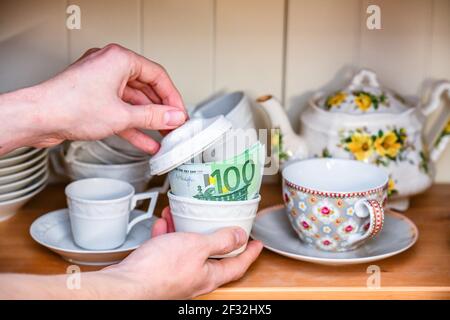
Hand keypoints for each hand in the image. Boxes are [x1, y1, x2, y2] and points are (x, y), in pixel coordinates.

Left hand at [4, 44, 186, 153]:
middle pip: (146, 88)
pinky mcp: (94, 99)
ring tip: (163, 135)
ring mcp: (101, 83)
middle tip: (173, 125)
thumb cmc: (69, 106)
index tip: (180, 113)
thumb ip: (153, 116)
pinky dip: (132, 125)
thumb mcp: (122, 115)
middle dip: (161, 110)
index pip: (157, 75)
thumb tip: (172, 116)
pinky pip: (120, 110)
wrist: (38, 118)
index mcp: (119, 59)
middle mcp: (110, 66)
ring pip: (133, 102)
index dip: (173, 97)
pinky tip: (145, 140)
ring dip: (148, 120)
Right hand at [104, 207, 262, 298]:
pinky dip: (168, 235)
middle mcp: (194, 277)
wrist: (127, 285)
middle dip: (215, 236)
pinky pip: (168, 249)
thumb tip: (240, 236)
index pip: (238, 265)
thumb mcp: (197, 247)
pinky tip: (164, 225)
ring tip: (184, 216)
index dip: (250, 253)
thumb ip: (220, 241)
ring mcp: (176, 274)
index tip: (257, 244)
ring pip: (187, 249)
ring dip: (187, 230)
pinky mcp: (159, 270)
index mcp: (209, 274)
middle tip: (220, 224)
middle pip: (212, 256)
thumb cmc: (159, 271)